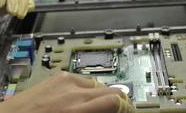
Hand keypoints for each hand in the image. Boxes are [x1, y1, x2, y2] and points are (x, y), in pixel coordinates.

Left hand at [0, 72, 134, 112]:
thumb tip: (107, 112)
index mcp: (77, 108)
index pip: (115, 101)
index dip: (125, 108)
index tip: (127, 112)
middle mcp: (73, 91)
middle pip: (111, 90)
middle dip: (117, 102)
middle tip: (117, 112)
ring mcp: (65, 80)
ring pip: (98, 84)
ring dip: (103, 95)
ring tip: (98, 107)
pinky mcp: (58, 76)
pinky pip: (82, 80)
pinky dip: (87, 89)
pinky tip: (82, 100)